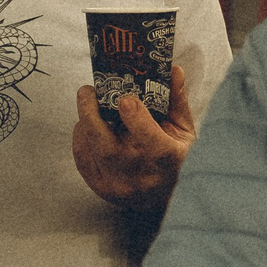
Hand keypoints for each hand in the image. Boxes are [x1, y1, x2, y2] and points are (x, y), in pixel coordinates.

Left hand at [73, 62, 194, 210]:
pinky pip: (82, 160)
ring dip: (85, 124)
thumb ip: (177, 100)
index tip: (125, 98)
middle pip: (108, 147)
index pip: (149, 140)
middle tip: (87, 92)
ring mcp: (119, 186)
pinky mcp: (103, 189)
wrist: (170, 197)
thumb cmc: (179, 159)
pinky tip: (85, 128)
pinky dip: (80, 140)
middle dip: (92, 114)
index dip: (134, 116)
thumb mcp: (185, 130)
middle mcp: (141, 176)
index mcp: (167, 159)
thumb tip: (173, 69)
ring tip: (88, 107)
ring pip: (91, 151)